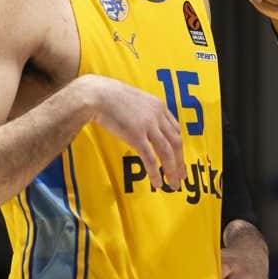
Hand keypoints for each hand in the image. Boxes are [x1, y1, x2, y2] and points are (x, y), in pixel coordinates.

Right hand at [80, 74, 184, 188]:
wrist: (96, 94)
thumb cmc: (108, 96)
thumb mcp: (133, 100)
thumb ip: (143, 112)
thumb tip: (142, 124)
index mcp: (159, 106)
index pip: (176, 130)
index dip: (178, 146)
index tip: (179, 158)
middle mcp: (158, 115)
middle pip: (176, 142)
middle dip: (180, 161)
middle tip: (181, 176)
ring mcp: (148, 125)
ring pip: (167, 152)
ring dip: (172, 170)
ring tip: (173, 184)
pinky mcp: (136, 135)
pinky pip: (150, 158)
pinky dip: (155, 172)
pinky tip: (157, 183)